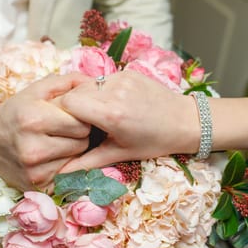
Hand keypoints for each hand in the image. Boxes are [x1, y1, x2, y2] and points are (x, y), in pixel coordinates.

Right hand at [0, 73, 91, 190]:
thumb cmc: (15, 112)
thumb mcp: (36, 90)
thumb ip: (68, 81)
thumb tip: (96, 82)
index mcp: (34, 119)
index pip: (81, 123)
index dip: (81, 117)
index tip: (72, 115)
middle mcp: (33, 148)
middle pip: (82, 142)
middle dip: (78, 134)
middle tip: (64, 129)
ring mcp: (34, 170)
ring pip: (77, 159)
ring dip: (72, 150)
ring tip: (56, 141)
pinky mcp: (37, 185)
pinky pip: (67, 175)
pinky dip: (64, 165)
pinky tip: (51, 156)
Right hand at [59, 70, 199, 172]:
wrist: (186, 120)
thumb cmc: (155, 141)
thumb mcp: (121, 154)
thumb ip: (88, 162)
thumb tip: (60, 175)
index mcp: (112, 113)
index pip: (69, 103)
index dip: (65, 115)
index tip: (72, 128)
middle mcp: (114, 91)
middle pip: (74, 92)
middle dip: (73, 107)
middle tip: (83, 123)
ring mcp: (121, 78)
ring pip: (86, 84)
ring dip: (86, 98)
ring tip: (97, 114)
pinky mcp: (127, 72)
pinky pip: (101, 80)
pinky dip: (99, 91)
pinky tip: (110, 104)